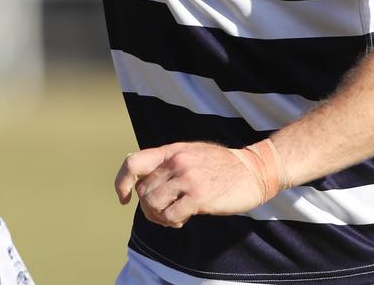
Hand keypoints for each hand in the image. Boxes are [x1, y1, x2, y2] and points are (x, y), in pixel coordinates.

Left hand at [115, 141, 265, 229]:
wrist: (252, 170)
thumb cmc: (220, 165)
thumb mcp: (190, 154)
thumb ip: (168, 164)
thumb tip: (144, 181)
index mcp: (171, 151)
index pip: (133, 163)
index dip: (121, 182)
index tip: (123, 198)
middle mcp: (176, 162)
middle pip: (143, 192)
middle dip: (148, 208)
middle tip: (162, 213)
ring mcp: (187, 178)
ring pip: (153, 205)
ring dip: (159, 217)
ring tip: (173, 217)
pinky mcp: (199, 197)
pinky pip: (171, 216)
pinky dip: (172, 223)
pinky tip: (183, 219)